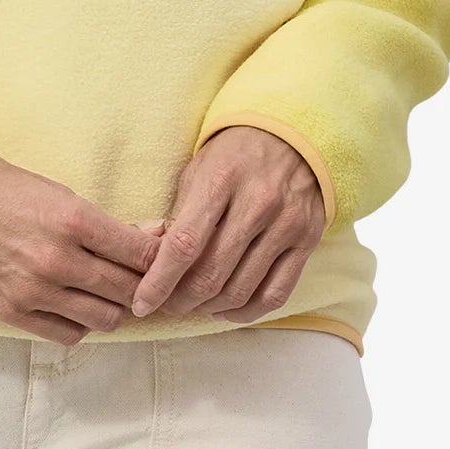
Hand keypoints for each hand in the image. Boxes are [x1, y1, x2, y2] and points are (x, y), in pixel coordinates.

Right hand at [0, 148, 167, 344]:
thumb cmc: (3, 188)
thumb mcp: (59, 193)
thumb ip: (104, 223)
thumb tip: (152, 239)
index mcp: (73, 219)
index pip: (141, 254)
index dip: (161, 258)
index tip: (167, 259)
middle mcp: (58, 260)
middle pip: (128, 290)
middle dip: (144, 285)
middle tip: (146, 280)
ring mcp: (35, 291)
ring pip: (105, 318)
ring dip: (114, 307)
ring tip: (109, 293)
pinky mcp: (13, 313)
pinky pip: (69, 334)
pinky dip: (81, 323)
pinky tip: (77, 305)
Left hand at [129, 125, 325, 321]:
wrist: (292, 137)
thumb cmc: (234, 157)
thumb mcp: (198, 171)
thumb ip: (177, 214)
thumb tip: (151, 261)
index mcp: (222, 179)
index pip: (184, 244)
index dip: (160, 281)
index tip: (141, 303)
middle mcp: (258, 202)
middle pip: (212, 274)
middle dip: (182, 301)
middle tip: (166, 306)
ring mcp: (286, 223)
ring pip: (242, 290)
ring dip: (211, 308)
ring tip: (194, 305)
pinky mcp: (307, 240)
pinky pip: (276, 293)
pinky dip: (247, 312)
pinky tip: (227, 309)